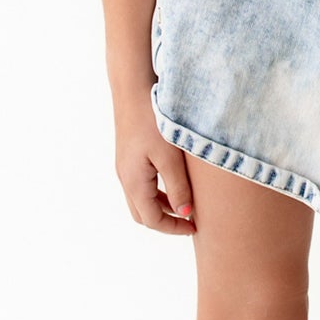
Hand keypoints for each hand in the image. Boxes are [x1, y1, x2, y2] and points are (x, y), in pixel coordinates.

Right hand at [113, 104, 197, 234]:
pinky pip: (141, 185)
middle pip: (142, 215)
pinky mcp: (128, 157)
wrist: (133, 90)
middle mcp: (124, 179)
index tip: (195, 227)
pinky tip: (174, 183)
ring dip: (162, 207)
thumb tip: (185, 214)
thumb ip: (178, 187)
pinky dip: (157, 192)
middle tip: (190, 220)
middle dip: (166, 222)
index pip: (152, 220)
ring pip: (141, 200)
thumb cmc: (153, 121)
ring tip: (186, 203)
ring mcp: (124, 168)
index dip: (174, 228)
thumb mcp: (170, 157)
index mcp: (133, 182)